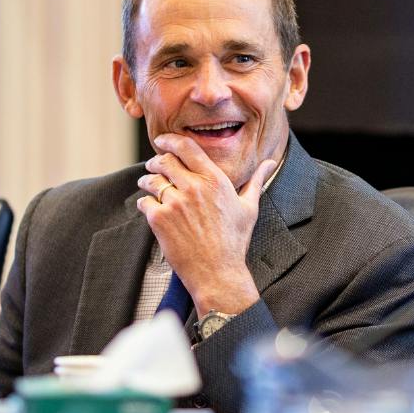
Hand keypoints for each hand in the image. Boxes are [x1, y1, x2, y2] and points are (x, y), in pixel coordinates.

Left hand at [136, 134, 276, 317]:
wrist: (218, 272)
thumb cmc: (234, 241)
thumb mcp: (249, 207)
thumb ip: (256, 181)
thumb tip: (270, 163)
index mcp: (215, 180)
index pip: (187, 147)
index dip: (170, 140)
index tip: (162, 140)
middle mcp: (193, 187)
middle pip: (165, 161)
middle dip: (156, 161)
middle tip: (154, 165)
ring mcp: (175, 203)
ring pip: (152, 180)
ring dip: (147, 180)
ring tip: (147, 184)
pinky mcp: (160, 219)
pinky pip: (144, 202)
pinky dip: (144, 203)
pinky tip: (148, 207)